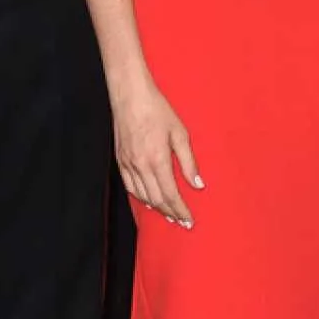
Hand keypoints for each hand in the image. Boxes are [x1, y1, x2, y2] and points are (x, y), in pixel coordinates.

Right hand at [112, 77, 203, 226]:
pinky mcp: (120, 160)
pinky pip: (130, 187)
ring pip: (142, 196)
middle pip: (156, 199)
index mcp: (158, 160)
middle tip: (182, 222)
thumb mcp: (180, 133)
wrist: (130, 96)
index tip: (189, 221)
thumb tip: (198, 185)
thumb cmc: (157, 110)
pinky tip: (149, 201)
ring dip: (156, 208)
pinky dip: (140, 198)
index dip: (181, 210)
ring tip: (169, 215)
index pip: (170, 195)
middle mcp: (141, 166)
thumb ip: (189, 162)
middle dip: (170, 213)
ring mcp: (128, 164)